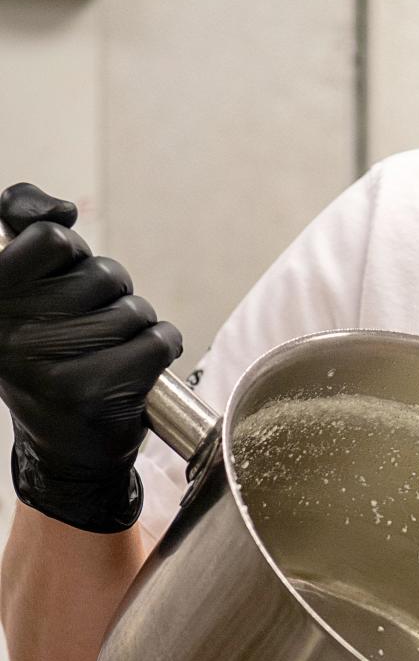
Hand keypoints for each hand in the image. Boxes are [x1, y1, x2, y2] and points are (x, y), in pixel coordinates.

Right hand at [0, 183, 181, 532]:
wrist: (65, 450)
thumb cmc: (51, 355)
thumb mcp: (25, 292)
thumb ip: (29, 231)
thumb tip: (59, 209)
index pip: (50, 238)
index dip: (72, 257)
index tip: (63, 283)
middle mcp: (8, 332)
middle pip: (103, 273)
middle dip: (110, 295)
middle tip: (88, 331)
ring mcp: (51, 364)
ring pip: (134, 309)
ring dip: (135, 328)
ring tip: (108, 355)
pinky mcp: (95, 392)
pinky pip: (160, 340)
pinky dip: (162, 350)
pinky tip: (135, 371)